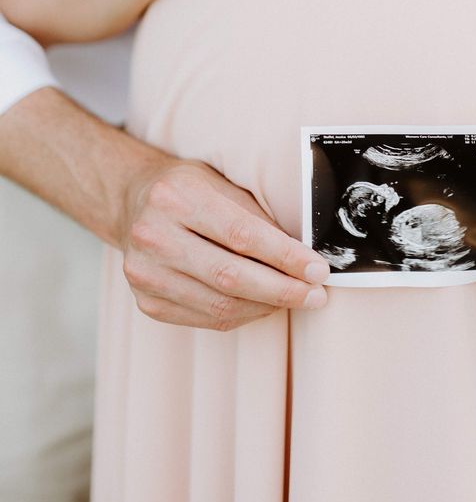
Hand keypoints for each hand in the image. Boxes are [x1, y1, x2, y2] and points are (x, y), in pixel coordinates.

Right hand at [121, 157, 329, 329]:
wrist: (133, 202)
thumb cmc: (188, 188)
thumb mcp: (221, 183)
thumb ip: (257, 216)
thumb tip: (303, 253)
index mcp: (176, 197)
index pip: (242, 235)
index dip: (285, 257)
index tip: (318, 269)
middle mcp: (154, 236)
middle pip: (231, 276)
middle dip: (283, 289)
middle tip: (316, 294)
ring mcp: (146, 274)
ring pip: (220, 305)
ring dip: (267, 306)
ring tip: (296, 299)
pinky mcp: (147, 302)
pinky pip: (206, 318)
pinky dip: (243, 314)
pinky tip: (264, 304)